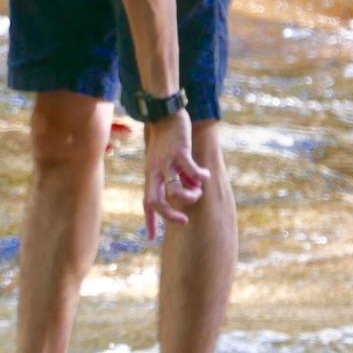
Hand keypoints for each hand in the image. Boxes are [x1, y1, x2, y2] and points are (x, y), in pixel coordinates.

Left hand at [142, 109, 209, 238]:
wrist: (164, 114)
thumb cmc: (165, 140)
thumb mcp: (165, 160)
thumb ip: (177, 176)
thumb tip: (193, 188)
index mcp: (150, 175)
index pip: (147, 202)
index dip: (149, 221)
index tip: (151, 238)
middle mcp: (155, 172)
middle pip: (156, 201)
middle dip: (169, 216)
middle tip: (184, 222)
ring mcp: (166, 163)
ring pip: (175, 190)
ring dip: (190, 195)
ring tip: (198, 191)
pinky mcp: (179, 153)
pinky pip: (192, 172)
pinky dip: (200, 176)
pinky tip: (205, 174)